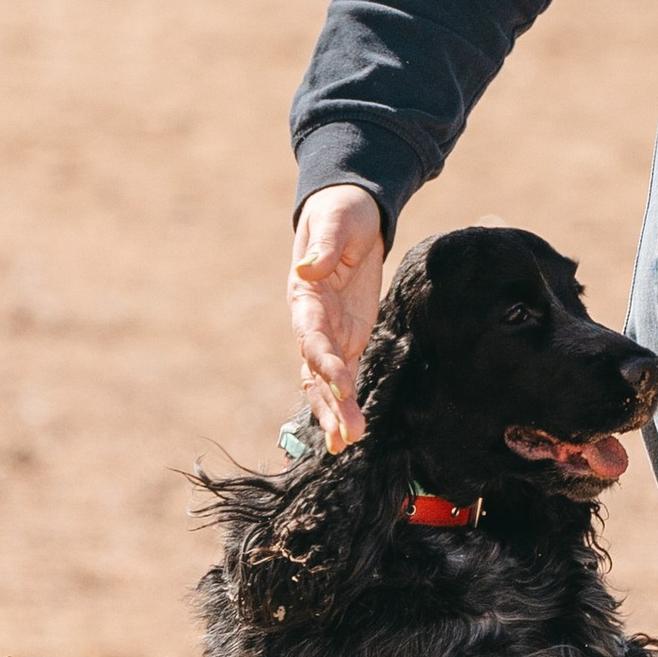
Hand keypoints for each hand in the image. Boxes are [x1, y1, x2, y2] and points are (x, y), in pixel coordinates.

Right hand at [289, 184, 386, 447]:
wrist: (349, 213)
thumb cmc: (340, 214)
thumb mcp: (336, 221)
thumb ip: (324, 246)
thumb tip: (308, 270)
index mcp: (305, 297)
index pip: (312, 335)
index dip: (324, 361)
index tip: (342, 383)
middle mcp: (312, 322)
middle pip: (316, 370)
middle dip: (329, 402)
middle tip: (344, 437)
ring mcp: (329, 333)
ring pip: (327, 381)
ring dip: (336, 411)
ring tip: (349, 443)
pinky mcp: (349, 337)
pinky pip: (346, 374)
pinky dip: (347, 401)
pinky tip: (352, 431)